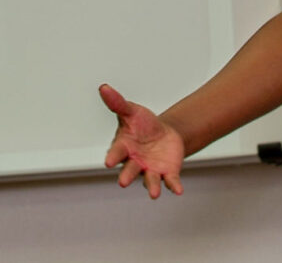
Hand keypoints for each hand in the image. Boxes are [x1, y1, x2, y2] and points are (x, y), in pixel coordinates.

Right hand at [99, 84, 185, 198]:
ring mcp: (150, 169)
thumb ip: (118, 103)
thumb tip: (103, 87)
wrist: (164, 134)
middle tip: (123, 182)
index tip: (108, 162)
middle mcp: (135, 162)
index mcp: (124, 147)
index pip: (116, 152)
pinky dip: (173, 186)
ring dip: (151, 187)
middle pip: (130, 170)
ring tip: (154, 194)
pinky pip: (169, 181)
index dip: (113, 157)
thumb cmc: (143, 125)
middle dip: (127, 176)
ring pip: (149, 180)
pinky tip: (178, 190)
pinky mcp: (166, 172)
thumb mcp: (132, 111)